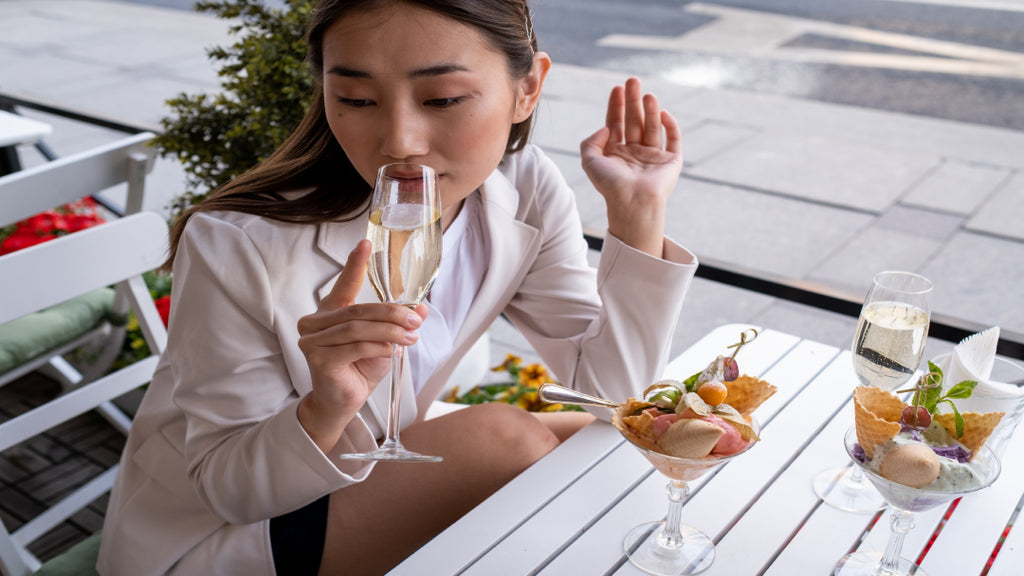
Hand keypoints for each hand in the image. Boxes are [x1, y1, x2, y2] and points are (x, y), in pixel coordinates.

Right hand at [296, 239, 427, 451]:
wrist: (343, 403)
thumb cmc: (359, 369)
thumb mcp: (385, 342)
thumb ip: (398, 323)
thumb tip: (421, 308)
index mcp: (330, 312)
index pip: (344, 283)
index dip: (355, 263)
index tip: (365, 243)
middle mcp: (315, 322)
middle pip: (359, 310)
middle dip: (392, 313)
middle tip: (414, 319)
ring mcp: (312, 340)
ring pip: (358, 328)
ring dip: (390, 331)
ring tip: (411, 337)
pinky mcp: (318, 358)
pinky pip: (356, 346)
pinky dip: (380, 346)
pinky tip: (394, 351)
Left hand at [580, 77, 682, 256]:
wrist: (633, 203)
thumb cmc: (610, 186)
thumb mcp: (589, 162)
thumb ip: (590, 141)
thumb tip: (606, 126)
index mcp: (616, 153)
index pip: (616, 123)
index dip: (616, 105)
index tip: (617, 87)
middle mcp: (634, 153)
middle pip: (634, 120)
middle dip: (633, 100)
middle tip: (633, 80)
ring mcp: (653, 156)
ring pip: (652, 127)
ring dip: (650, 110)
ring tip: (647, 95)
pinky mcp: (671, 161)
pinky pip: (673, 139)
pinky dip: (670, 126)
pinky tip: (663, 114)